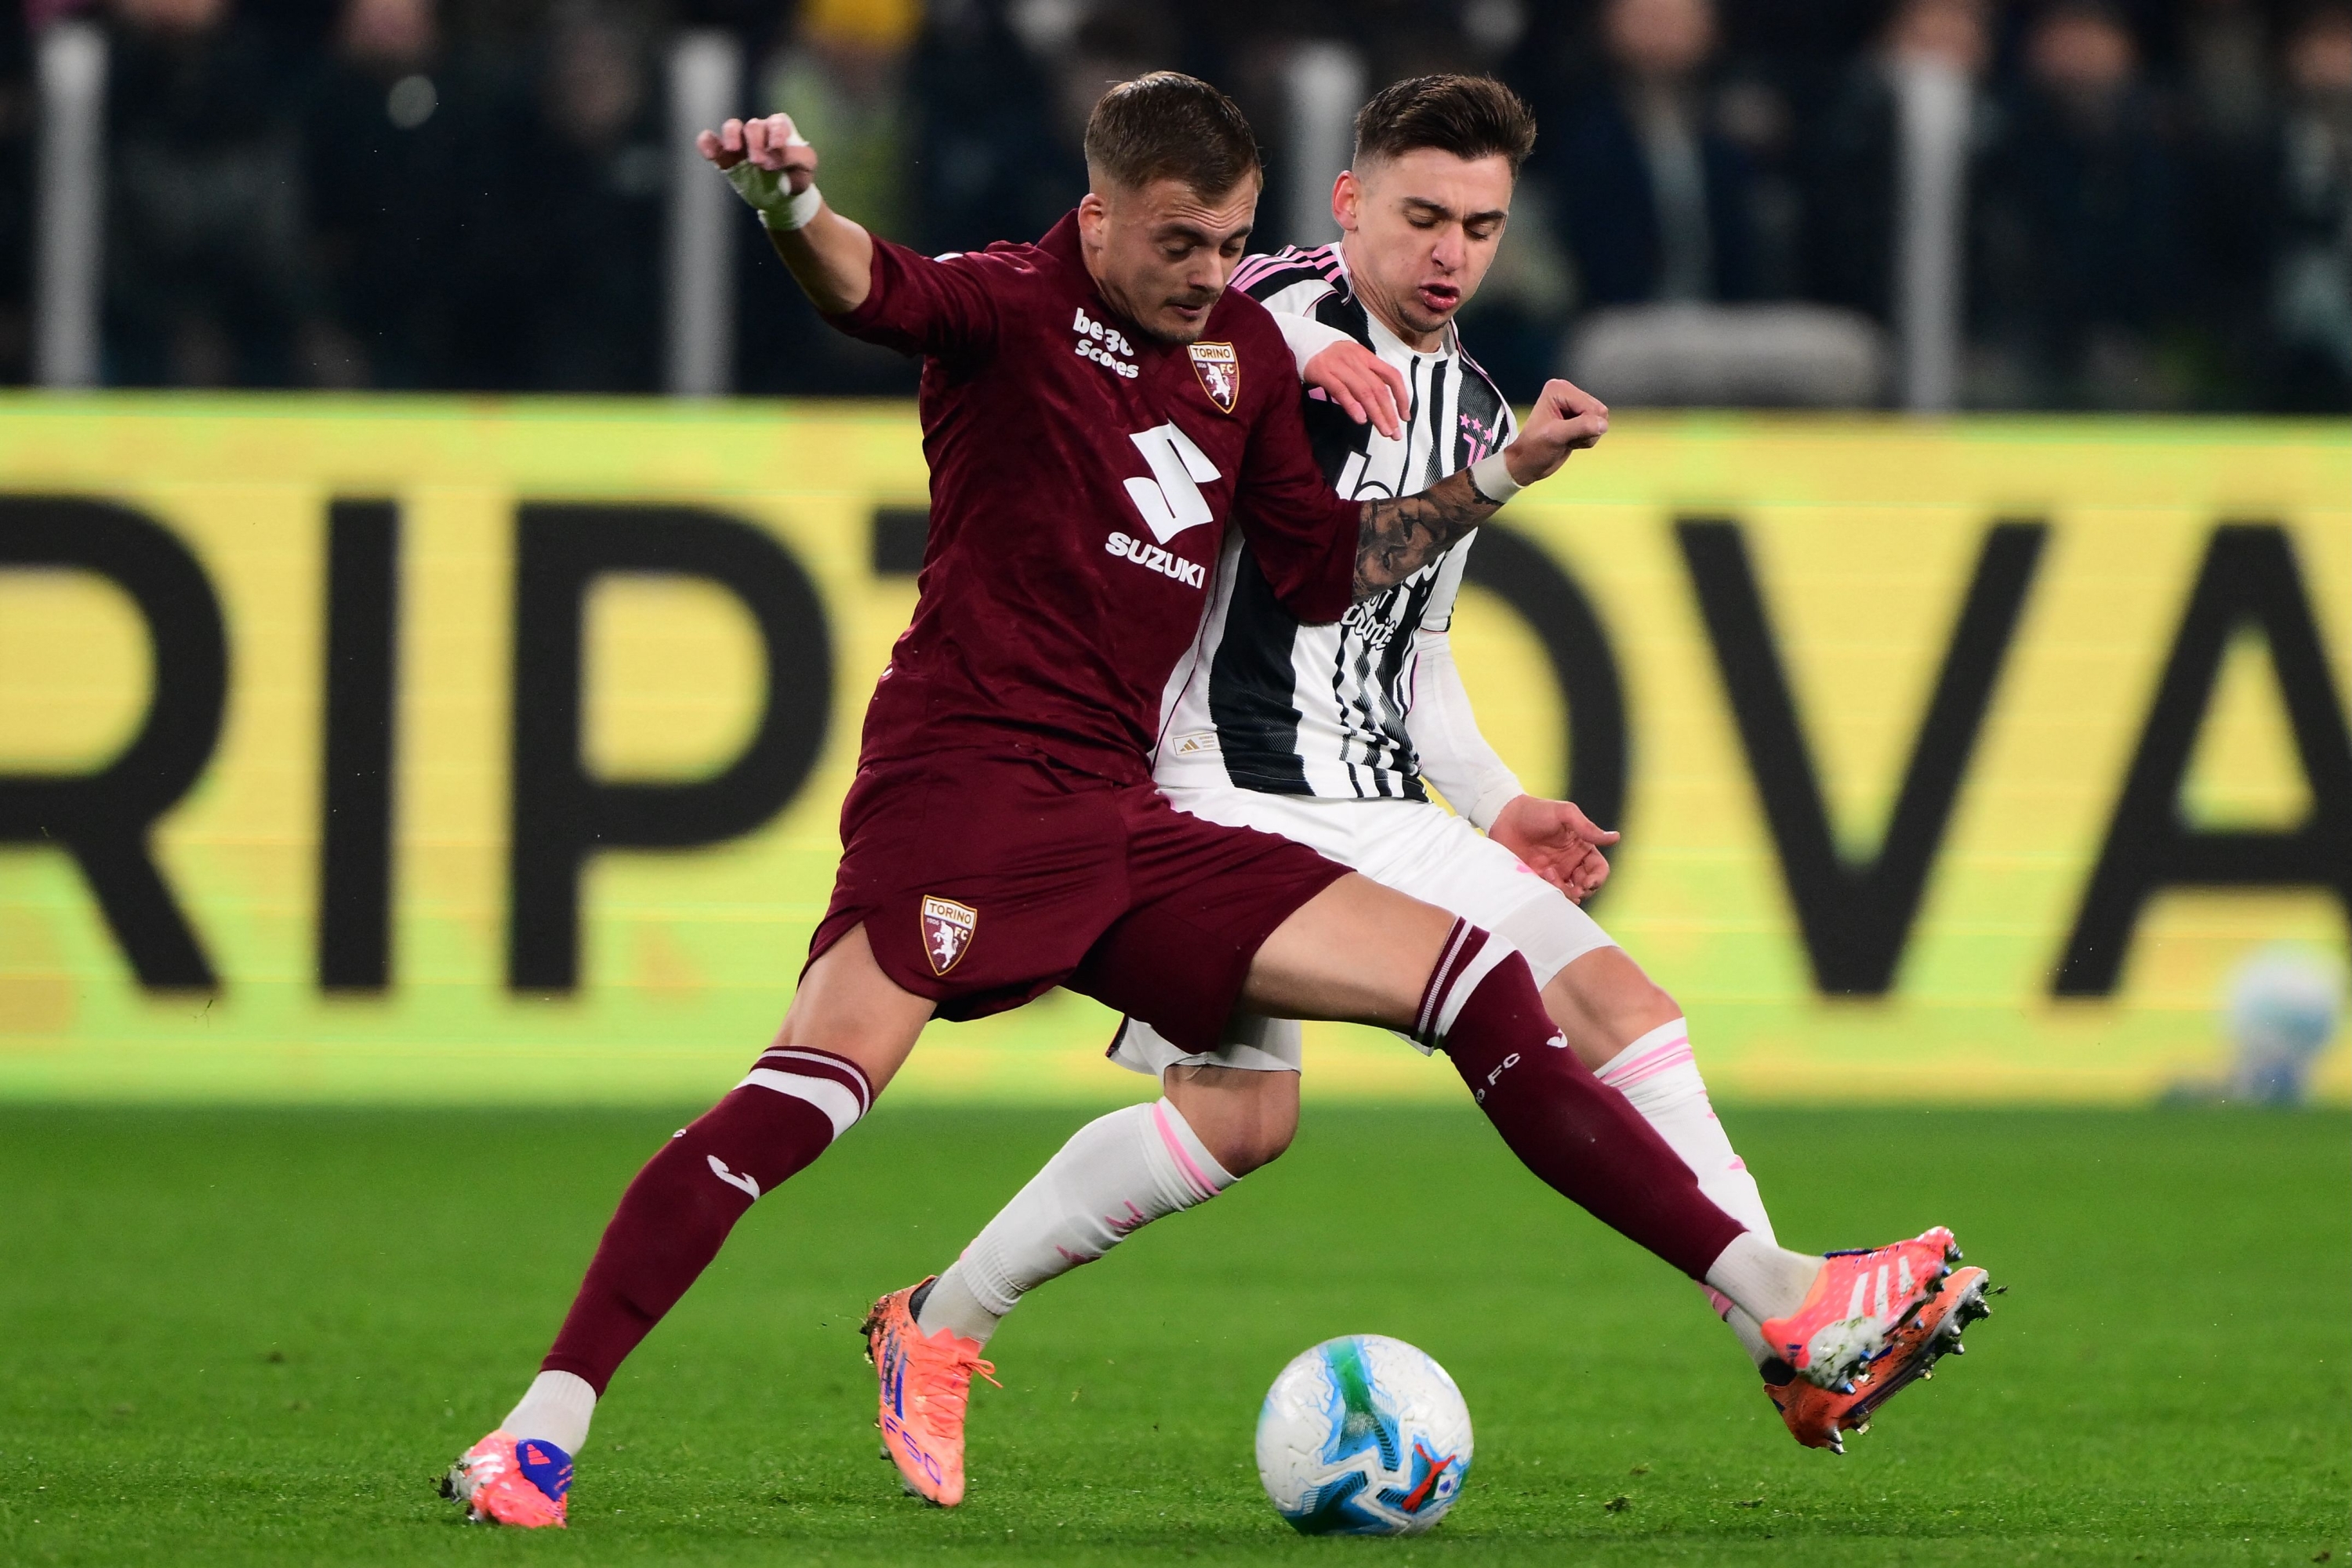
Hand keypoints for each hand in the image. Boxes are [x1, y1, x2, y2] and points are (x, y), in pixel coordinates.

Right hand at [697, 112, 816, 192]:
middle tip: (758, 161)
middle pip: (753, 126)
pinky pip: (711, 142)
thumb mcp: (806, 167)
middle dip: (755, 142)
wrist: (782, 196)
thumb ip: (794, 158)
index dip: (776, 132)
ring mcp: (741, 142)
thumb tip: (772, 159)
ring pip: (731, 127)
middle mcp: (759, 131)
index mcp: (780, 129)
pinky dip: (707, 143)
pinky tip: (708, 153)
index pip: (777, 123)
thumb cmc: (796, 175)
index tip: (776, 146)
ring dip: (731, 135)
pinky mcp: (725, 156)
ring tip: (733, 149)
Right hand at [1303, 339, 1407, 439]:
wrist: (1304, 343)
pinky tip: (1361, 420)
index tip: (1405, 417)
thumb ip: (1367, 378)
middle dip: (1389, 413)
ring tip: (1384, 431)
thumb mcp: (1353, 362)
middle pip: (1379, 388)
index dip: (1402, 397)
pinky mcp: (1323, 372)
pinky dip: (1352, 406)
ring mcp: (1339, 365)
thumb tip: (1382, 405)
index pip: (1392, 375)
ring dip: (1376, 414)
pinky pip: (1341, 391)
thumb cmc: (1331, 358)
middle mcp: (1356, 359)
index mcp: (1367, 356)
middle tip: (1395, 433)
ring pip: (1364, 391)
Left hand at [1487, 794, 1618, 902]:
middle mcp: (1570, 863)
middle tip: (1574, 888)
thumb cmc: (1536, 811)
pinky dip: (1549, 891)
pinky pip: (1548, 894)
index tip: (1589, 883)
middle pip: (1587, 886)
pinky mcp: (1536, 879)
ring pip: (1569, 894)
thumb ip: (1587, 828)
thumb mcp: (1565, 814)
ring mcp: (1553, 873)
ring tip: (1551, 876)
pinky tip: (1541, 876)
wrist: (1504, 816)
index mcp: (1581, 848)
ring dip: (1565, 892)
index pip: (1599, 869)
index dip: (1598, 879)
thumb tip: (1615, 837)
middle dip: (1583, 891)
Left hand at [1501, 378, 1608, 487]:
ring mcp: (1575, 405)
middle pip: (1599, 411)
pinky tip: (1571, 440)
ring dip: (1587, 436)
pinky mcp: (1580, 417)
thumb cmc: (1533, 449)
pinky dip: (1587, 438)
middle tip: (1566, 437)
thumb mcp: (1555, 437)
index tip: (1564, 433)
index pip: (1591, 407)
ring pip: (1601, 420)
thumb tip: (1602, 424)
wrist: (1528, 463)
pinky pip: (1598, 427)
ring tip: (1567, 439)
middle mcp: (1568, 392)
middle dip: (1587, 430)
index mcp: (1558, 389)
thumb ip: (1580, 427)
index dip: (1583, 425)